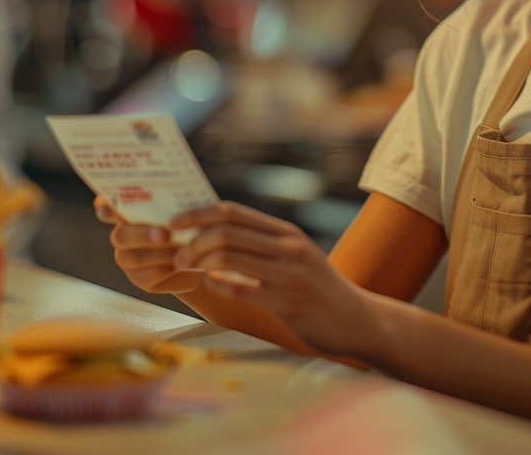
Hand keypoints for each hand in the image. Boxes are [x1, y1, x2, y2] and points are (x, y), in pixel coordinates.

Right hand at [95, 196, 204, 294]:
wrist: (199, 257)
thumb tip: (173, 187)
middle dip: (142, 235)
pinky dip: (167, 267)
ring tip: (181, 248)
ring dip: (159, 252)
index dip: (105, 205)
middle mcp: (123, 236)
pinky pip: (149, 275)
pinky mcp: (141, 279)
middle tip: (164, 234)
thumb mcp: (181, 212)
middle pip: (121, 235)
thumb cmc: (187, 226)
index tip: (104, 208)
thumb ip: (170, 203)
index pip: (110, 207)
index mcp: (129, 214)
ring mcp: (129, 260)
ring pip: (134, 257)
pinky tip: (182, 262)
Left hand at [170, 201, 379, 358]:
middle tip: (177, 253)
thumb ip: (263, 243)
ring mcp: (289, 275)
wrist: (356, 319)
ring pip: (229, 256)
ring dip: (199, 262)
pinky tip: (211, 285)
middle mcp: (288, 248)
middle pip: (226, 231)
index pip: (233, 212)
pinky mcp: (288, 304)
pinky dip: (218, 286)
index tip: (174, 223)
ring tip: (188, 269)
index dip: (197, 214)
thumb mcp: (296, 255)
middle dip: (193, 241)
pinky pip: (241, 290)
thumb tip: (217, 233)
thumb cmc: (318, 288)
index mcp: (286, 233)